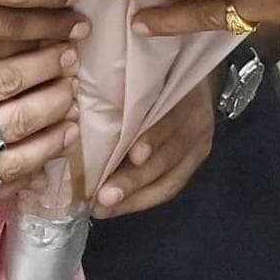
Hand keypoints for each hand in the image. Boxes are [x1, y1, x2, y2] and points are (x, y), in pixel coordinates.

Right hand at [0, 48, 74, 208]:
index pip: (9, 78)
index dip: (44, 63)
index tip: (65, 49)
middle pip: (21, 119)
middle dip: (56, 98)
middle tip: (75, 80)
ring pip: (15, 162)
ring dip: (49, 142)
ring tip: (70, 124)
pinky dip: (18, 181)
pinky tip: (36, 167)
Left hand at [95, 77, 215, 216]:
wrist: (189, 72)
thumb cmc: (154, 71)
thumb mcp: (144, 72)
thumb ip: (124, 89)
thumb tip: (80, 111)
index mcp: (185, 91)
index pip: (172, 117)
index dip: (154, 137)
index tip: (133, 155)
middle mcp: (197, 120)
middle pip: (169, 155)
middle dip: (135, 179)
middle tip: (103, 196)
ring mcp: (199, 145)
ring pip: (170, 178)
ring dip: (134, 197)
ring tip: (104, 208)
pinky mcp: (194, 162)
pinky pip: (169, 187)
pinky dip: (141, 200)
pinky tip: (115, 208)